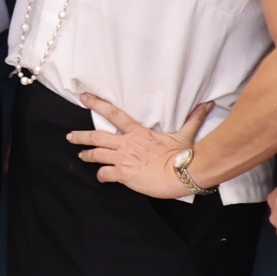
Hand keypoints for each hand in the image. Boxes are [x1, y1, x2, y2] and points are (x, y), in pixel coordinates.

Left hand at [71, 93, 212, 199]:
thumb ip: (193, 119)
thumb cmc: (183, 155)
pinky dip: (101, 175)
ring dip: (87, 155)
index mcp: (139, 133)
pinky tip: (100, 177)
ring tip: (81, 155)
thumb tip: (206, 105)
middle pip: (97, 136)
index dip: (97, 104)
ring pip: (97, 154)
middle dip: (81, 136)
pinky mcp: (124, 174)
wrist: (182, 173)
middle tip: (70, 136)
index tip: (84, 98)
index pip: (114, 114)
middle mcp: (127, 144)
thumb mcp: (186, 134)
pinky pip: (105, 174)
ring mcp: (123, 159)